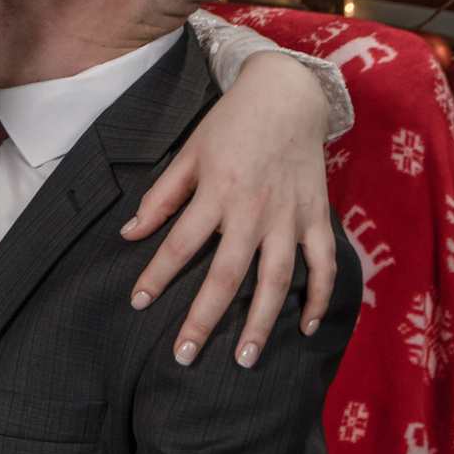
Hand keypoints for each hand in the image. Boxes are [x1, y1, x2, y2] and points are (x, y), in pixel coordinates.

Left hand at [121, 51, 336, 366]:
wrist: (287, 95)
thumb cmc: (230, 124)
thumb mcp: (189, 153)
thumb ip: (162, 196)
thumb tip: (130, 233)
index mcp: (217, 191)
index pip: (180, 243)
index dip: (157, 274)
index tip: (138, 303)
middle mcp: (254, 210)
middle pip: (227, 274)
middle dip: (205, 318)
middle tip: (185, 356)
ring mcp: (290, 216)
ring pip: (277, 279)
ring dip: (262, 322)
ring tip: (245, 359)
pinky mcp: (318, 217)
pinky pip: (323, 264)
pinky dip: (319, 297)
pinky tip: (305, 328)